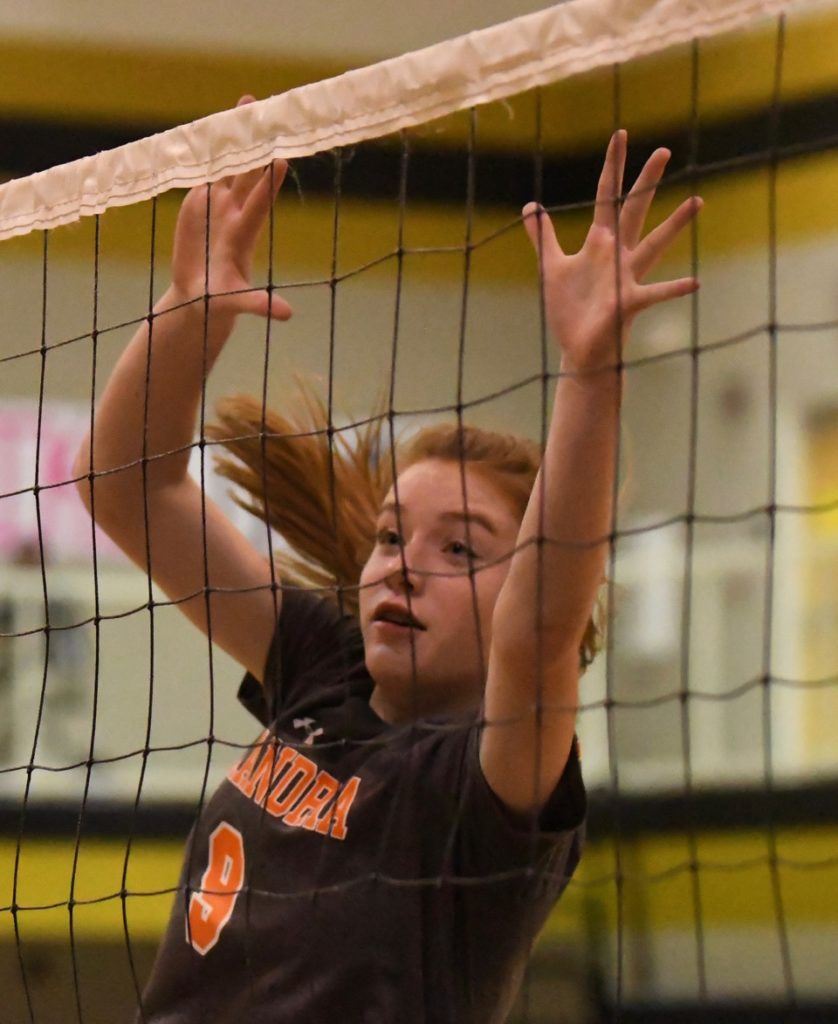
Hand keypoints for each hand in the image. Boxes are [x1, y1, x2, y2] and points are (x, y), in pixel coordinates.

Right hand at [168, 95, 292, 323]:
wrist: (199, 297)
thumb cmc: (219, 304)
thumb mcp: (237, 304)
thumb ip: (259, 306)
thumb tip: (288, 316)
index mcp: (243, 234)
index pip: (258, 203)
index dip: (267, 182)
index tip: (280, 158)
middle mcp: (235, 214)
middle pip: (248, 173)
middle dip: (257, 144)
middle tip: (265, 111)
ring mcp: (218, 206)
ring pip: (230, 165)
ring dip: (237, 137)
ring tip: (246, 103)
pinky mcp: (201, 203)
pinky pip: (208, 170)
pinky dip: (210, 149)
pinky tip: (215, 124)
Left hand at [522, 129, 700, 374]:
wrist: (580, 347)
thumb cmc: (570, 309)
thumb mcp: (551, 267)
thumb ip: (543, 236)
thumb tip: (530, 206)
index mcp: (599, 243)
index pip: (608, 196)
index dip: (612, 167)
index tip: (620, 135)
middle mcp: (617, 254)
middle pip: (634, 210)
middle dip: (646, 182)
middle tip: (664, 150)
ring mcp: (626, 277)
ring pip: (655, 244)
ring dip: (676, 225)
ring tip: (698, 201)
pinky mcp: (628, 302)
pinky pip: (656, 293)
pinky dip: (674, 289)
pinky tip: (695, 282)